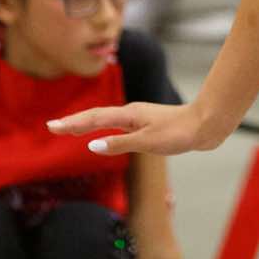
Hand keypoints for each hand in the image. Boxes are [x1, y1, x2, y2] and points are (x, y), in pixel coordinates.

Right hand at [49, 100, 215, 156]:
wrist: (205, 125)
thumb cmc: (179, 133)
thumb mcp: (147, 142)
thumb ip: (119, 143)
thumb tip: (91, 145)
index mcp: (129, 115)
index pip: (94, 119)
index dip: (72, 124)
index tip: (52, 126)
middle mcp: (131, 114)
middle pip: (97, 116)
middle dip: (74, 122)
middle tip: (53, 127)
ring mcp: (139, 118)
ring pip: (107, 119)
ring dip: (87, 123)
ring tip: (70, 128)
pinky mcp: (147, 125)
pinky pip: (117, 125)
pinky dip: (103, 127)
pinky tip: (103, 133)